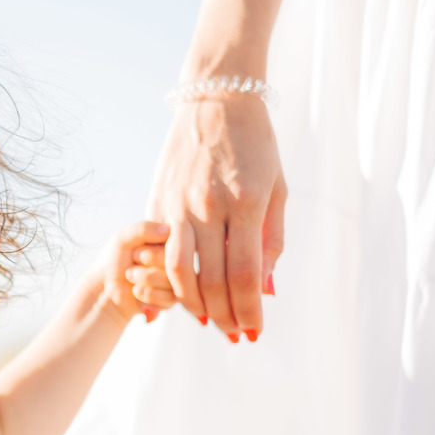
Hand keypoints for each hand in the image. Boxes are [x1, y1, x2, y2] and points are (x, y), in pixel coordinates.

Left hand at [99, 220, 174, 324]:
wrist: (105, 284)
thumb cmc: (115, 258)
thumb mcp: (122, 238)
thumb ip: (142, 230)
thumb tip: (167, 231)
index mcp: (169, 241)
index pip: (171, 246)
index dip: (146, 253)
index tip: (133, 252)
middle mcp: (178, 259)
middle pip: (173, 265)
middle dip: (144, 266)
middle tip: (132, 265)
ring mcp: (177, 280)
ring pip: (170, 282)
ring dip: (143, 280)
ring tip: (131, 276)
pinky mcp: (172, 298)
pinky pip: (168, 299)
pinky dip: (146, 295)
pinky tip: (136, 290)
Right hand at [147, 95, 285, 341]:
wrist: (215, 99)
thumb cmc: (256, 143)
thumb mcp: (277, 187)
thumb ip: (271, 239)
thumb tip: (267, 288)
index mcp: (246, 203)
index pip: (246, 273)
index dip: (249, 310)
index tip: (253, 332)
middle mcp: (208, 206)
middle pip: (211, 279)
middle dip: (223, 315)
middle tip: (232, 335)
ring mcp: (177, 203)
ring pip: (178, 270)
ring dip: (192, 303)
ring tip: (205, 319)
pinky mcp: (157, 199)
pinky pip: (159, 250)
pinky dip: (166, 278)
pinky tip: (176, 294)